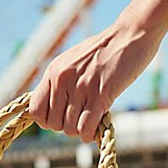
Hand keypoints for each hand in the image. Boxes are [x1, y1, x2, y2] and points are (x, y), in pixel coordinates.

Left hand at [29, 17, 162, 141]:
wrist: (131, 33)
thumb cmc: (105, 50)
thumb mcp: (73, 61)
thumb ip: (60, 81)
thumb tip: (52, 106)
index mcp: (53, 72)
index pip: (35, 110)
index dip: (47, 120)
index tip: (60, 117)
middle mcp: (63, 80)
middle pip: (53, 124)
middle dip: (66, 126)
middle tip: (81, 116)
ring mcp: (81, 87)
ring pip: (69, 129)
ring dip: (80, 130)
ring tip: (92, 117)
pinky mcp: (100, 94)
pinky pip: (84, 128)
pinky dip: (89, 134)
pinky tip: (95, 128)